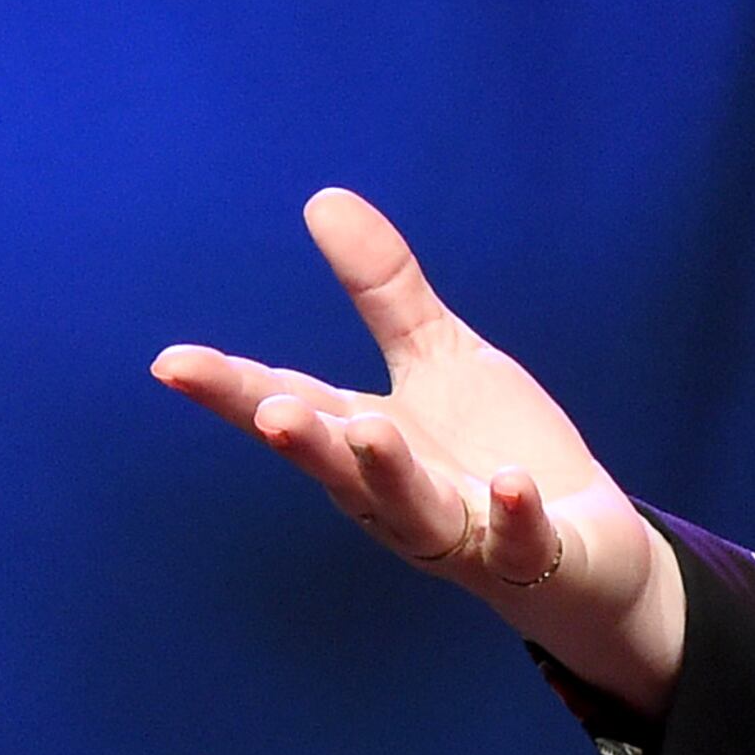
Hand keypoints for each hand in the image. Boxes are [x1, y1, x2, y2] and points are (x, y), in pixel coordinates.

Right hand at [151, 188, 685, 713]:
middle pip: (339, 467)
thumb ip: (383, 291)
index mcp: (365, 442)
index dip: (233, 390)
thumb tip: (321, 198)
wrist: (584, 545)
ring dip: (391, 473)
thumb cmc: (490, 449)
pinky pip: (517, 540)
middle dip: (305, 442)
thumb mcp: (438, 357)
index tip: (171, 362)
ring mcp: (461, 531)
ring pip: (414, 508)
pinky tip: (510, 484)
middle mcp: (397, 495)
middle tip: (270, 412)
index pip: (294, 407)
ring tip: (371, 432)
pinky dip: (511, 515)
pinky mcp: (530, 556)